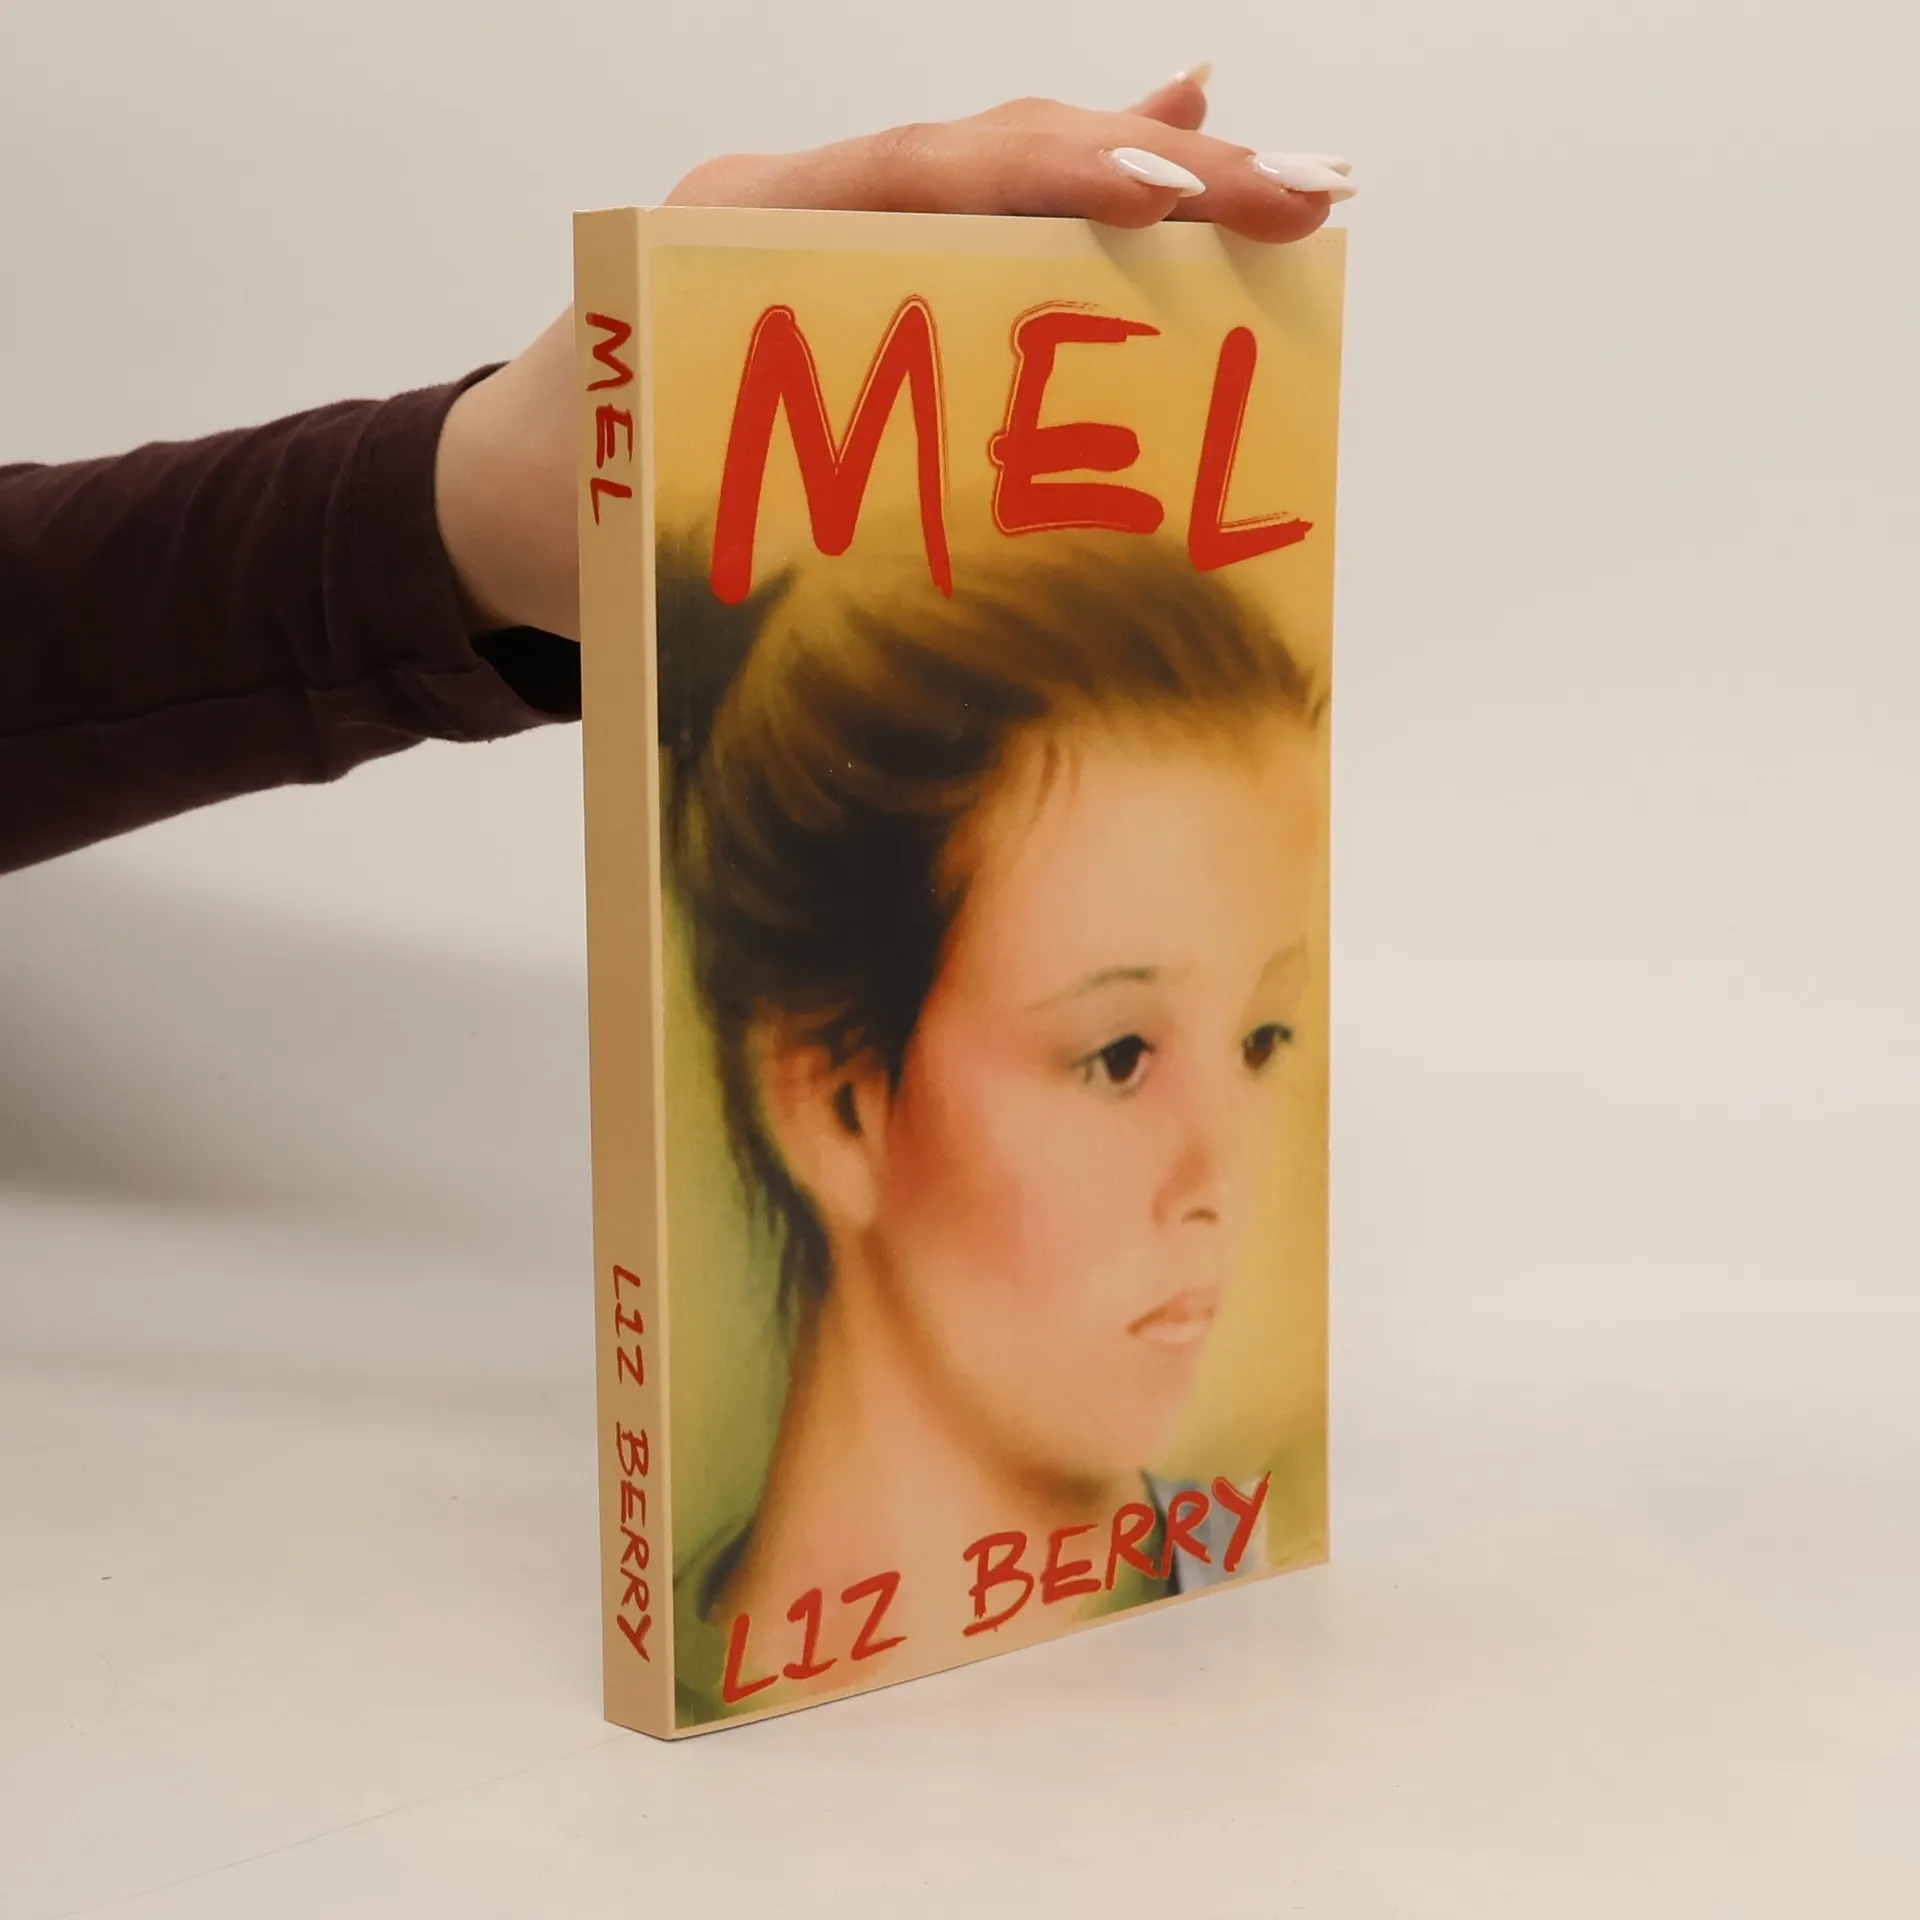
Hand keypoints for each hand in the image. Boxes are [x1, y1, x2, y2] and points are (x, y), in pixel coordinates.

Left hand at [435, 75, 1354, 639]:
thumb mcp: (668, 527)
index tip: (1182, 199)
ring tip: (1288, 183)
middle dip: (1160, 168)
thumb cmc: (572, 522)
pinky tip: (1172, 168)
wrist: (492, 502)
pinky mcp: (852, 274)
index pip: (928, 174)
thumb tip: (935, 622)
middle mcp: (792, 206)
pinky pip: (976, 220)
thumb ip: (782, 523)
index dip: (1061, 179)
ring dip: (1151, 176)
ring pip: (1004, 175)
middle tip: (1308, 189)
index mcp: (738, 230)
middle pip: (996, 155)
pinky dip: (1077, 197)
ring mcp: (824, 229)